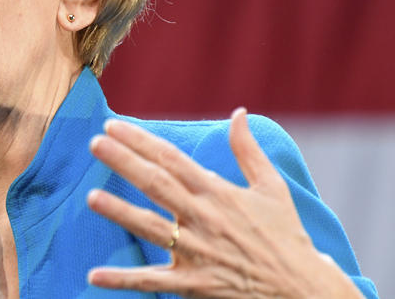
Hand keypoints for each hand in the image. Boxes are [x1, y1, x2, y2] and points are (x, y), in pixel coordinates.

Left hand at [86, 108, 362, 297]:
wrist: (303, 290)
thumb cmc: (285, 236)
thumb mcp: (272, 188)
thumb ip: (248, 150)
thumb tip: (238, 112)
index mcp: (218, 192)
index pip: (172, 159)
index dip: (141, 141)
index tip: (113, 126)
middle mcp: (204, 218)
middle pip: (157, 185)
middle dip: (124, 163)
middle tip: (95, 143)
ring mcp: (197, 252)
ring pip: (151, 228)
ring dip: (120, 212)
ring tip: (90, 197)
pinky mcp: (194, 284)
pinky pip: (152, 281)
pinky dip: (122, 279)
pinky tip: (94, 275)